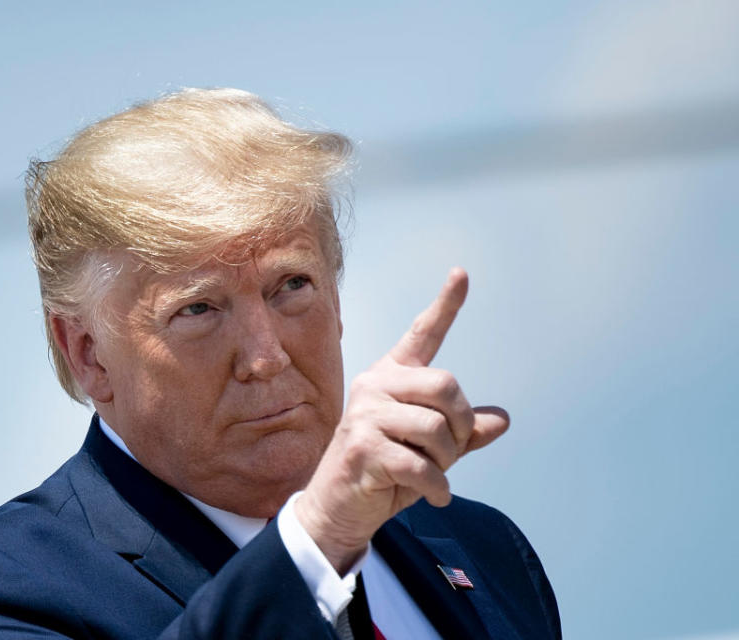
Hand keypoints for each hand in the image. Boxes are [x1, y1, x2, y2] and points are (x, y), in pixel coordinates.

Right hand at [295, 267, 509, 572]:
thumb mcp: (430, 449)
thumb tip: (502, 419)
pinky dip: (437, 487)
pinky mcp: (361, 447)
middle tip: (453, 450)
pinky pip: (420, 464)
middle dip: (461, 425)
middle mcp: (375, 385)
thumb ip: (462, 432)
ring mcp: (364, 415)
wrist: (339, 507)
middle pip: (445, 385)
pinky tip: (435, 495)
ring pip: (436, 428)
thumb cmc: (384, 472)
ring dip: (447, 461)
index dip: (445, 305)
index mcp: (391, 377)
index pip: (422, 334)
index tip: (461, 273)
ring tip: (434, 475)